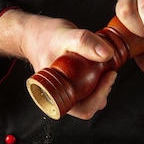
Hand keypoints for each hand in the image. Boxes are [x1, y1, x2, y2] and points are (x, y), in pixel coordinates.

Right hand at [0, 10, 116, 119]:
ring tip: (105, 68)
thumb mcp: (65, 36)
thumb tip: (107, 54)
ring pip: (90, 99)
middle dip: (103, 91)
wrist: (33, 34)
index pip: (83, 109)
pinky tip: (100, 67)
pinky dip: (98, 81)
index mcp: (55, 95)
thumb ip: (85, 42)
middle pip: (89, 106)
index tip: (109, 75)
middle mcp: (60, 98)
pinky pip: (88, 91)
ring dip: (102, 86)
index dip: (99, 97)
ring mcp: (66, 93)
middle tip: (110, 72)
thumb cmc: (44, 37)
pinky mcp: (71, 86)